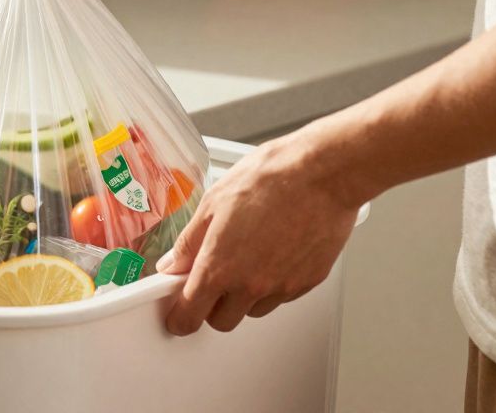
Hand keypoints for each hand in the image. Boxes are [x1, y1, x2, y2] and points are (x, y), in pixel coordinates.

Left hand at [156, 132, 360, 334]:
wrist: (321, 173)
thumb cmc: (270, 179)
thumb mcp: (212, 202)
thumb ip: (189, 242)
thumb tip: (173, 263)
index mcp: (220, 266)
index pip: (190, 315)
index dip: (179, 318)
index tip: (177, 314)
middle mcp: (251, 285)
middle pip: (222, 321)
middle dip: (212, 306)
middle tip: (212, 277)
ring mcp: (282, 286)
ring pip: (253, 309)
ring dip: (244, 294)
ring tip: (249, 254)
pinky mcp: (308, 282)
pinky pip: (282, 296)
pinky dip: (273, 282)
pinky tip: (274, 250)